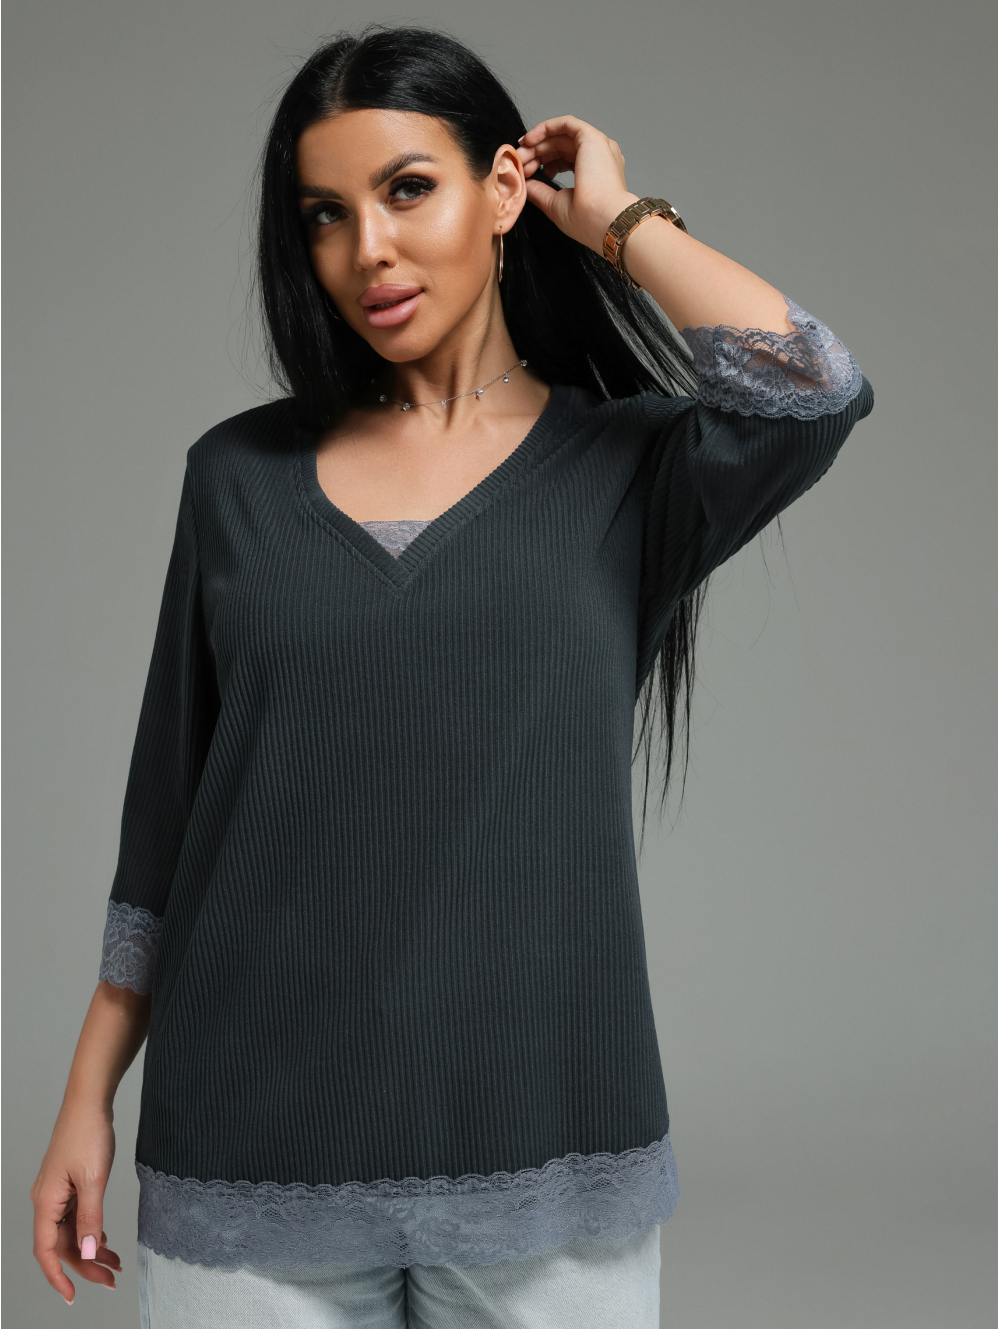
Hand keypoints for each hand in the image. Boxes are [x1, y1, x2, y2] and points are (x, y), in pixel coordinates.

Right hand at [30, 1104, 121, 1303]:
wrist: (89, 1101)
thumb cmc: (88, 1134)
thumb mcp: (93, 1179)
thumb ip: (91, 1218)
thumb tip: (88, 1253)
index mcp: (46, 1202)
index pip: (46, 1250)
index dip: (58, 1276)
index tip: (72, 1296)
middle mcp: (46, 1200)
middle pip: (62, 1244)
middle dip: (85, 1265)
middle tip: (110, 1280)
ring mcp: (57, 1192)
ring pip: (71, 1232)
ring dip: (91, 1249)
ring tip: (114, 1264)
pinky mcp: (68, 1184)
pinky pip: (76, 1217)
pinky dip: (91, 1230)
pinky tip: (105, 1240)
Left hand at [516, 115, 637, 254]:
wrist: (605, 221)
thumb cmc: (588, 220)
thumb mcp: (556, 205)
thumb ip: (540, 192)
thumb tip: (525, 183)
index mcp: (594, 172)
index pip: (564, 159)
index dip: (542, 163)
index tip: (524, 172)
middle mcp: (598, 156)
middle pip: (561, 146)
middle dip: (536, 153)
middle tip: (518, 162)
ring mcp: (596, 145)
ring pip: (562, 135)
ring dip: (538, 143)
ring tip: (521, 154)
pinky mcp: (591, 137)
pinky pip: (566, 124)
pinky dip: (545, 128)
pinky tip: (529, 140)